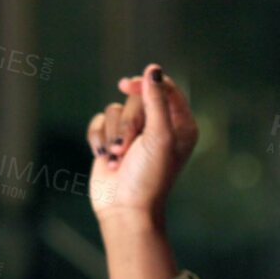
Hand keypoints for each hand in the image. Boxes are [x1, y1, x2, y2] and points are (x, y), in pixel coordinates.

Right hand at [86, 63, 197, 227]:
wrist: (124, 209)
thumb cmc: (148, 177)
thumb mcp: (158, 136)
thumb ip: (156, 101)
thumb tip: (153, 69)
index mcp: (181, 125)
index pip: (165, 88)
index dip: (146, 84)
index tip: (127, 86)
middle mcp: (159, 126)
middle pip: (136, 99)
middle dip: (127, 124)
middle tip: (126, 148)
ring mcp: (135, 134)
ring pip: (115, 110)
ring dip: (112, 135)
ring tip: (116, 159)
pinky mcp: (113, 140)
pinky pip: (99, 121)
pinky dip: (99, 139)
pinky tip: (104, 158)